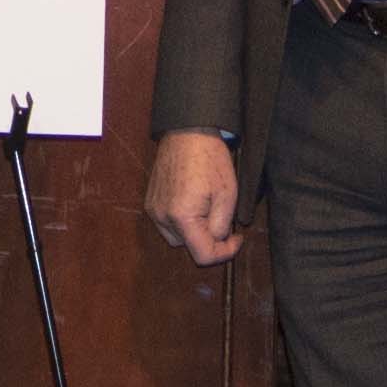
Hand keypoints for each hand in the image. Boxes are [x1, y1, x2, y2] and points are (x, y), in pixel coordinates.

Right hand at [146, 129, 242, 267]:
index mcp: (182, 216)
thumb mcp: (227, 194)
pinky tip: (194, 202)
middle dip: (209, 239)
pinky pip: (168, 224)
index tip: (236, 239)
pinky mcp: (150, 202)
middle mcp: (162, 217)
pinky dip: (182, 221)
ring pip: (178, 238)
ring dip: (194, 232)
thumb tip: (217, 239)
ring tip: (207, 208)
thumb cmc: (209, 158)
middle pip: (189, 248)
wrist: (187, 131)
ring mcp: (154, 209)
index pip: (202, 255)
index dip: (224, 253)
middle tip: (223, 218)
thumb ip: (221, 225)